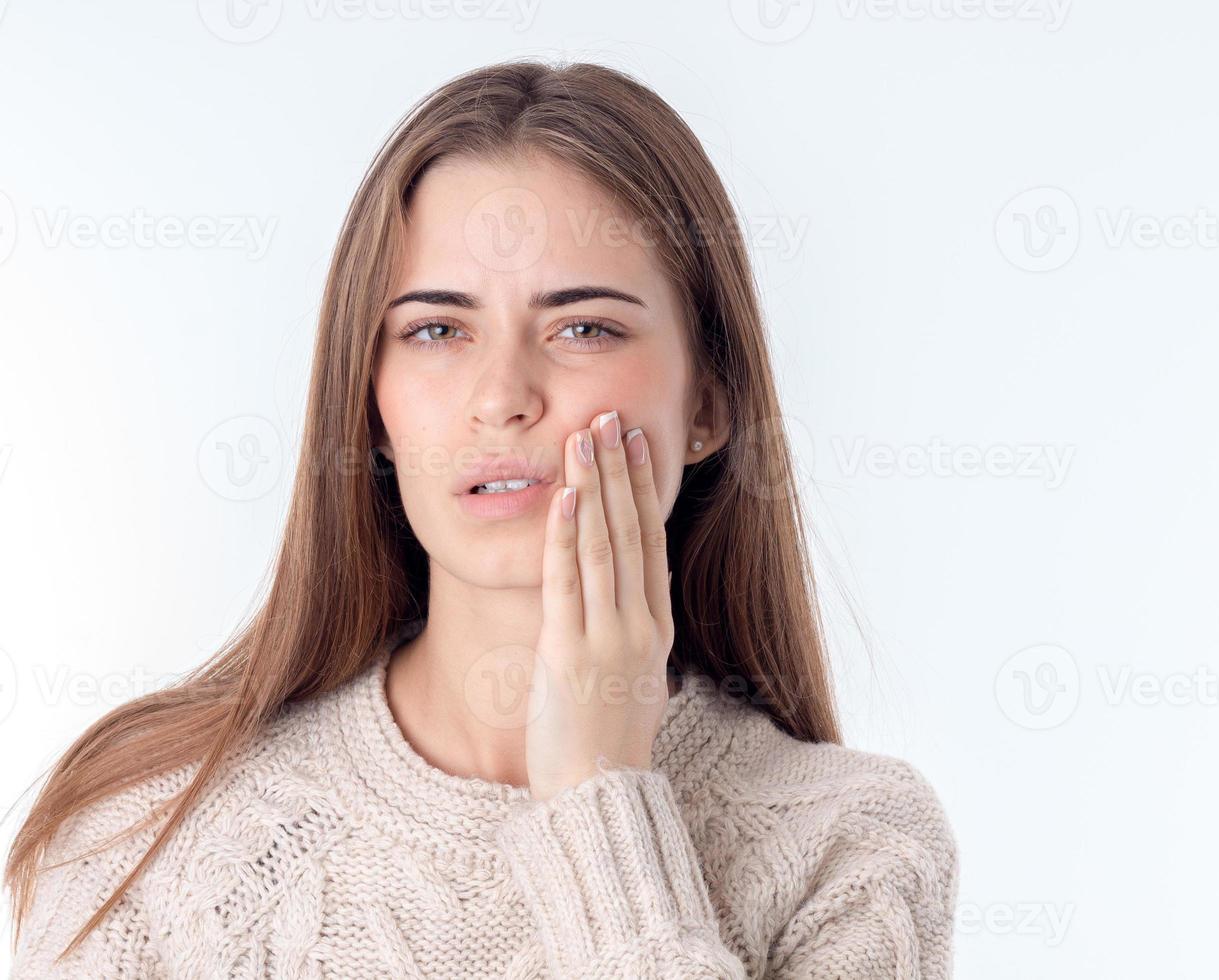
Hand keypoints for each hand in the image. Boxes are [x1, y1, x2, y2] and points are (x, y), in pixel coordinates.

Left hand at [525, 408, 675, 801]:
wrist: (599, 796)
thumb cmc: (610, 744)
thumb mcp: (636, 682)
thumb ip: (631, 638)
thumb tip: (626, 608)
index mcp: (655, 629)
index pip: (650, 542)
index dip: (644, 488)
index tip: (636, 443)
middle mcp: (637, 625)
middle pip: (630, 532)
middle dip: (619, 470)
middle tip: (609, 416)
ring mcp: (606, 637)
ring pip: (601, 547)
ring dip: (592, 487)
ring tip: (585, 437)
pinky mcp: (569, 652)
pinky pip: (567, 583)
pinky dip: (563, 537)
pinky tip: (563, 498)